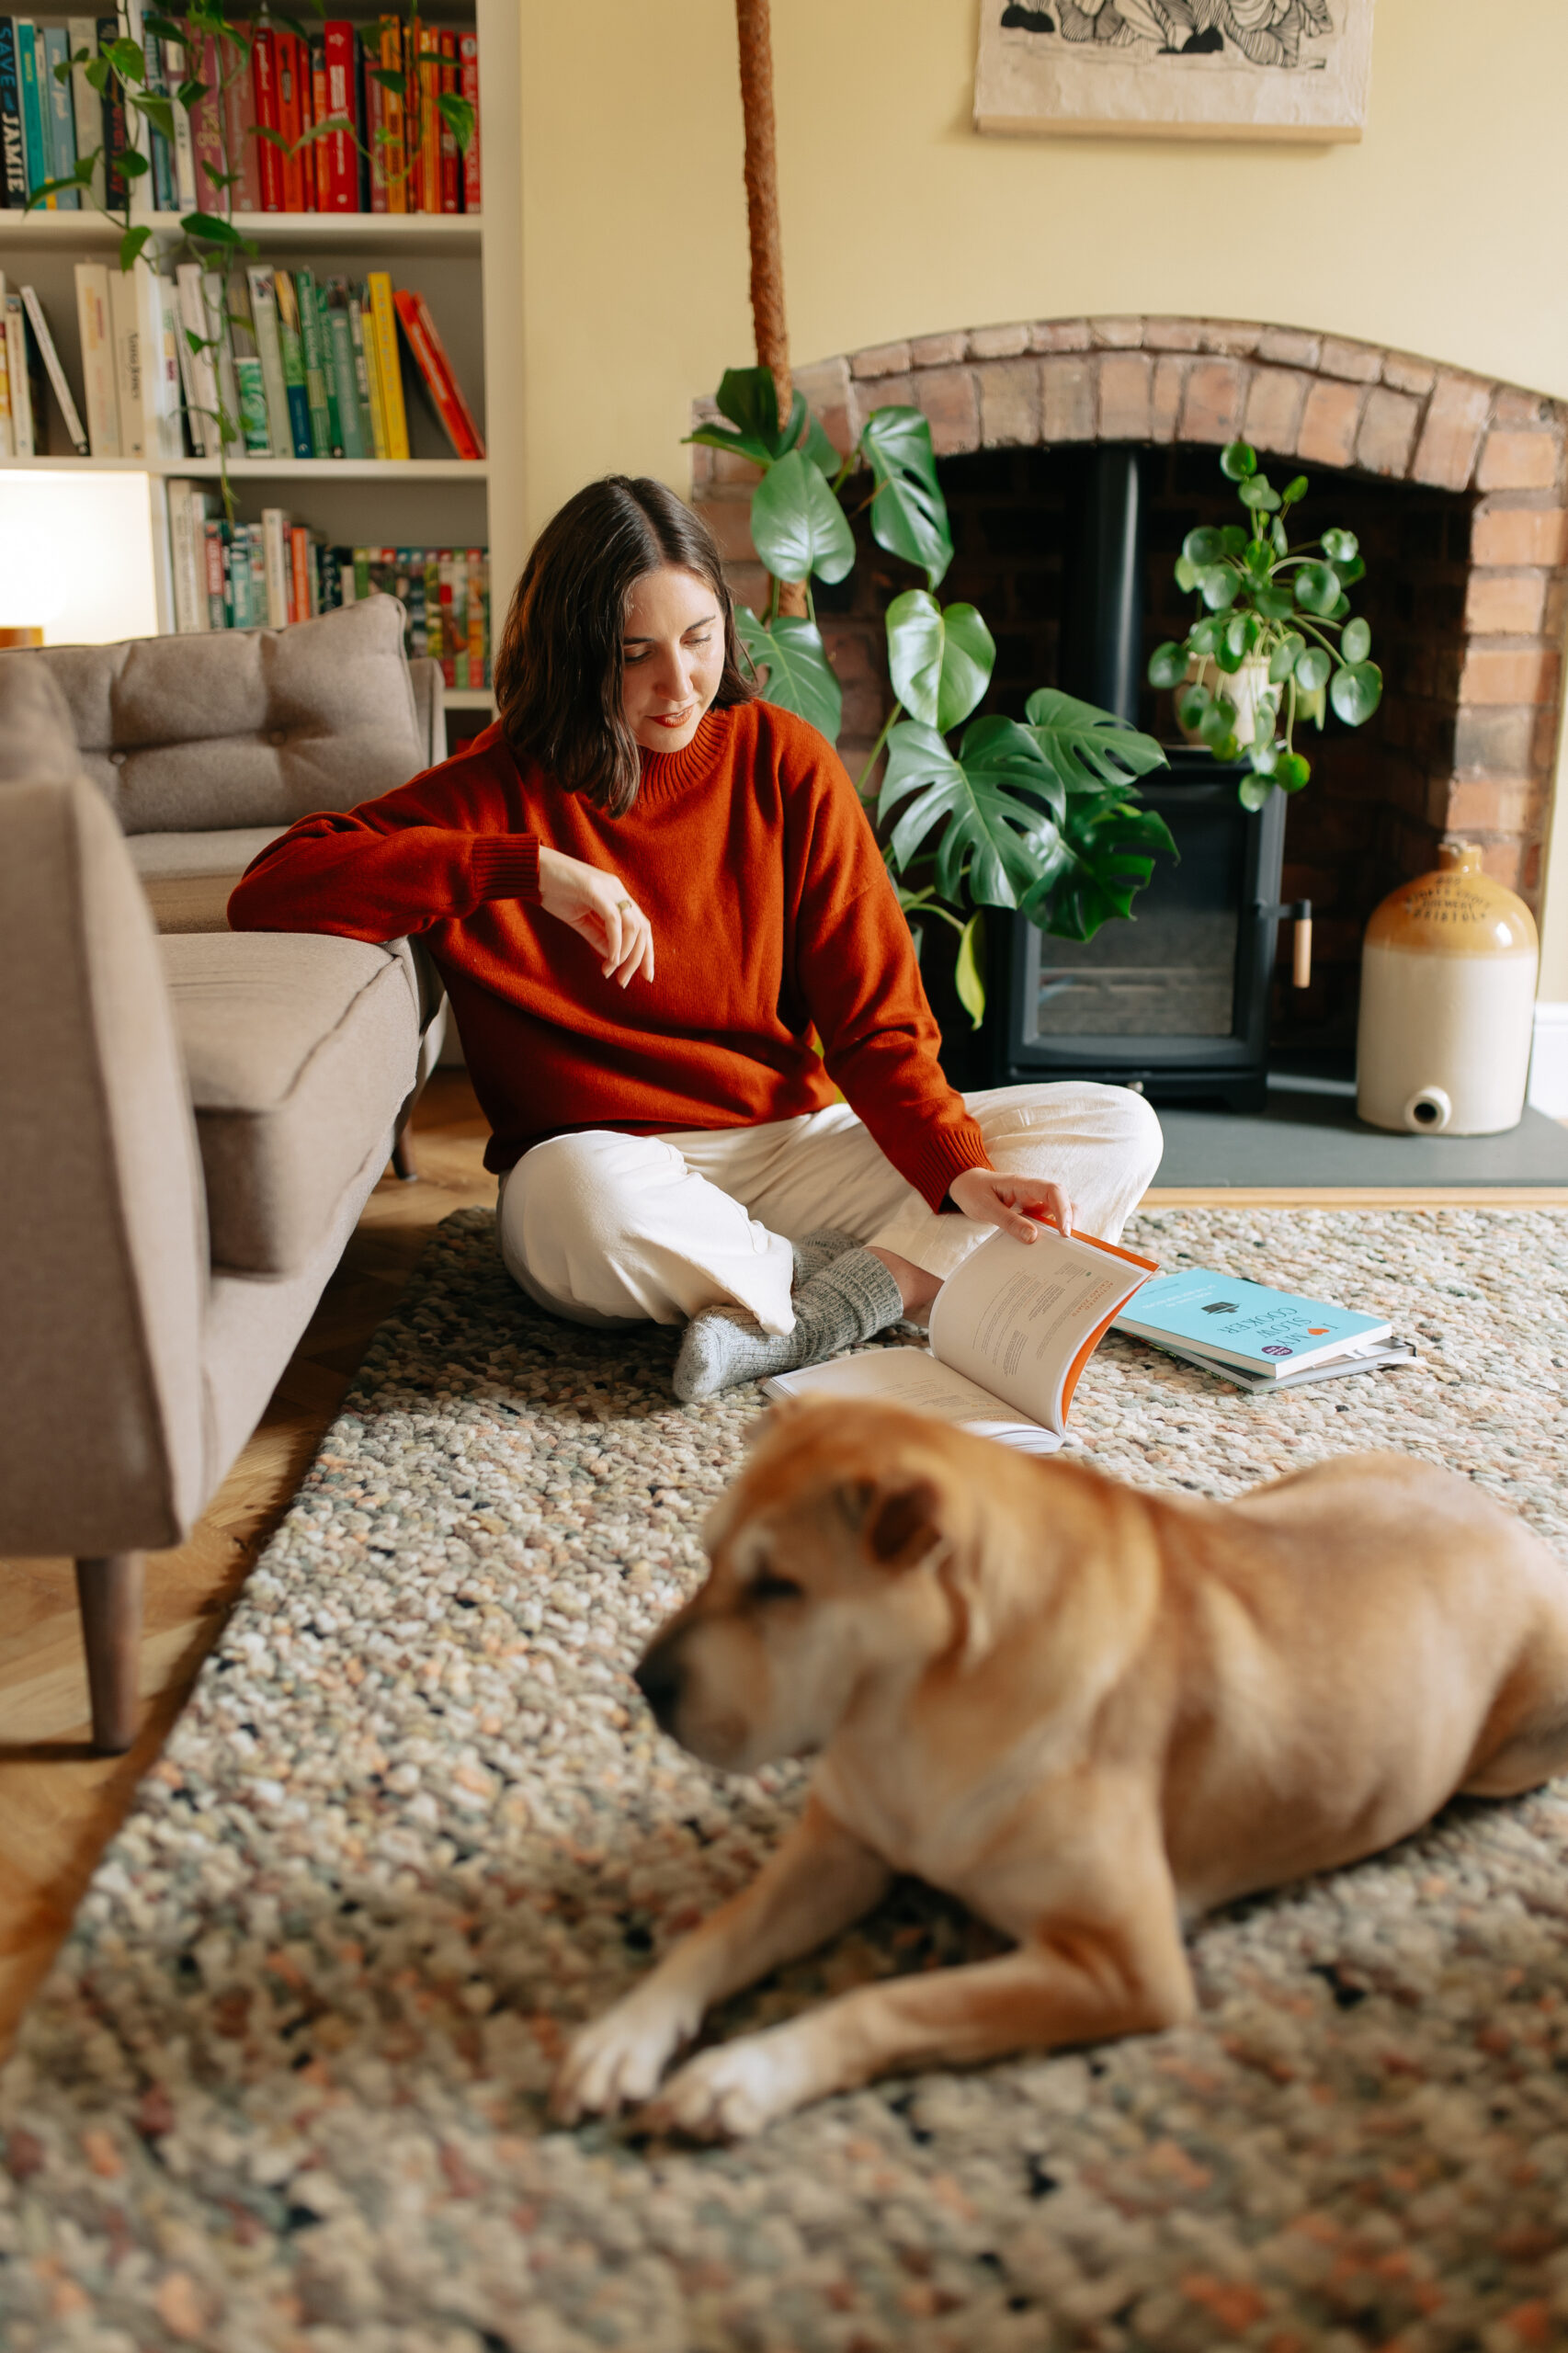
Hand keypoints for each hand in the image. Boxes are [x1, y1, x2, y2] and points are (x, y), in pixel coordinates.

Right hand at [536, 846, 653, 986]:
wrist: (532, 870)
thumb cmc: (553, 892)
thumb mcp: (579, 919)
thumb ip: (598, 936)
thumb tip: (614, 957)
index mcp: (616, 896)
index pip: (641, 927)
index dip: (646, 952)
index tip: (644, 976)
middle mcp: (617, 890)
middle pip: (642, 928)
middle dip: (638, 959)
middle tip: (624, 981)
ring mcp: (608, 888)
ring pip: (631, 926)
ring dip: (626, 954)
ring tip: (612, 973)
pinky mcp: (594, 889)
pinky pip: (613, 919)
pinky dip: (616, 941)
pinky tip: (611, 959)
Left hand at [949, 1166, 1073, 1241]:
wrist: (967, 1185)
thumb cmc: (975, 1191)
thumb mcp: (985, 1208)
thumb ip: (1008, 1221)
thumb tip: (1032, 1237)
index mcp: (1023, 1184)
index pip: (1053, 1191)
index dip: (1063, 1210)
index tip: (1064, 1232)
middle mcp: (1034, 1191)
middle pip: (1064, 1200)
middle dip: (1070, 1220)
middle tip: (1067, 1244)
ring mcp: (1035, 1201)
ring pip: (1060, 1210)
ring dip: (1062, 1227)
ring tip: (1060, 1248)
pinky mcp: (1032, 1211)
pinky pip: (1048, 1220)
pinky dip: (1051, 1232)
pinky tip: (1046, 1247)